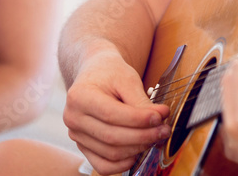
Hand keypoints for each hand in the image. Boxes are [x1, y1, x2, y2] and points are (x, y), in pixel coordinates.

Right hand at [62, 49, 170, 174]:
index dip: (139, 120)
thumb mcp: (126, 78)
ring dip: (137, 148)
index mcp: (79, 96)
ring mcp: (76, 135)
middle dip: (143, 136)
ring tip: (155, 137)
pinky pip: (102, 165)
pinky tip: (137, 153)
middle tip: (164, 129)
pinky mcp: (83, 146)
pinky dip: (122, 165)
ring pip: (110, 152)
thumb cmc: (110, 73)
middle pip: (112, 137)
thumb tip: (159, 118)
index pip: (112, 115)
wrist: (96, 73)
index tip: (160, 116)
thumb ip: (140, 100)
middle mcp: (73, 118)